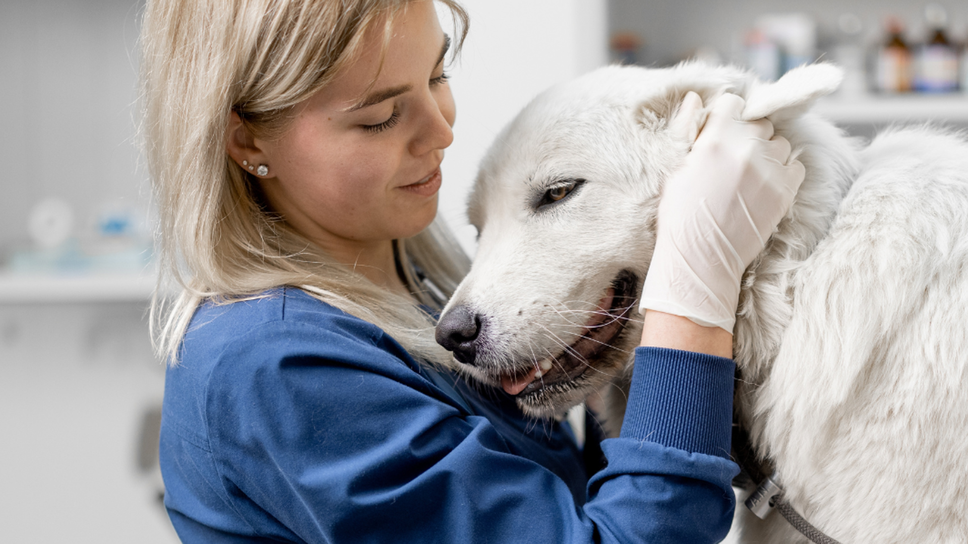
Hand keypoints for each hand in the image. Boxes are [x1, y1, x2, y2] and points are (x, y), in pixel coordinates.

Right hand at [639, 92, 805, 332]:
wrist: (700, 259)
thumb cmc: (679, 215)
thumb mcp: (673, 168)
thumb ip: (686, 128)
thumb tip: (695, 98)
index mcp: (714, 138)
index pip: (733, 103)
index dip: (727, 117)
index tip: (722, 133)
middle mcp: (746, 148)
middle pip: (760, 122)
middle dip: (748, 135)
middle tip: (734, 159)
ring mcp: (769, 170)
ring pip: (780, 143)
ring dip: (768, 152)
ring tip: (750, 175)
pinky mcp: (785, 191)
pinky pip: (796, 166)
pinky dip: (784, 172)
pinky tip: (765, 186)